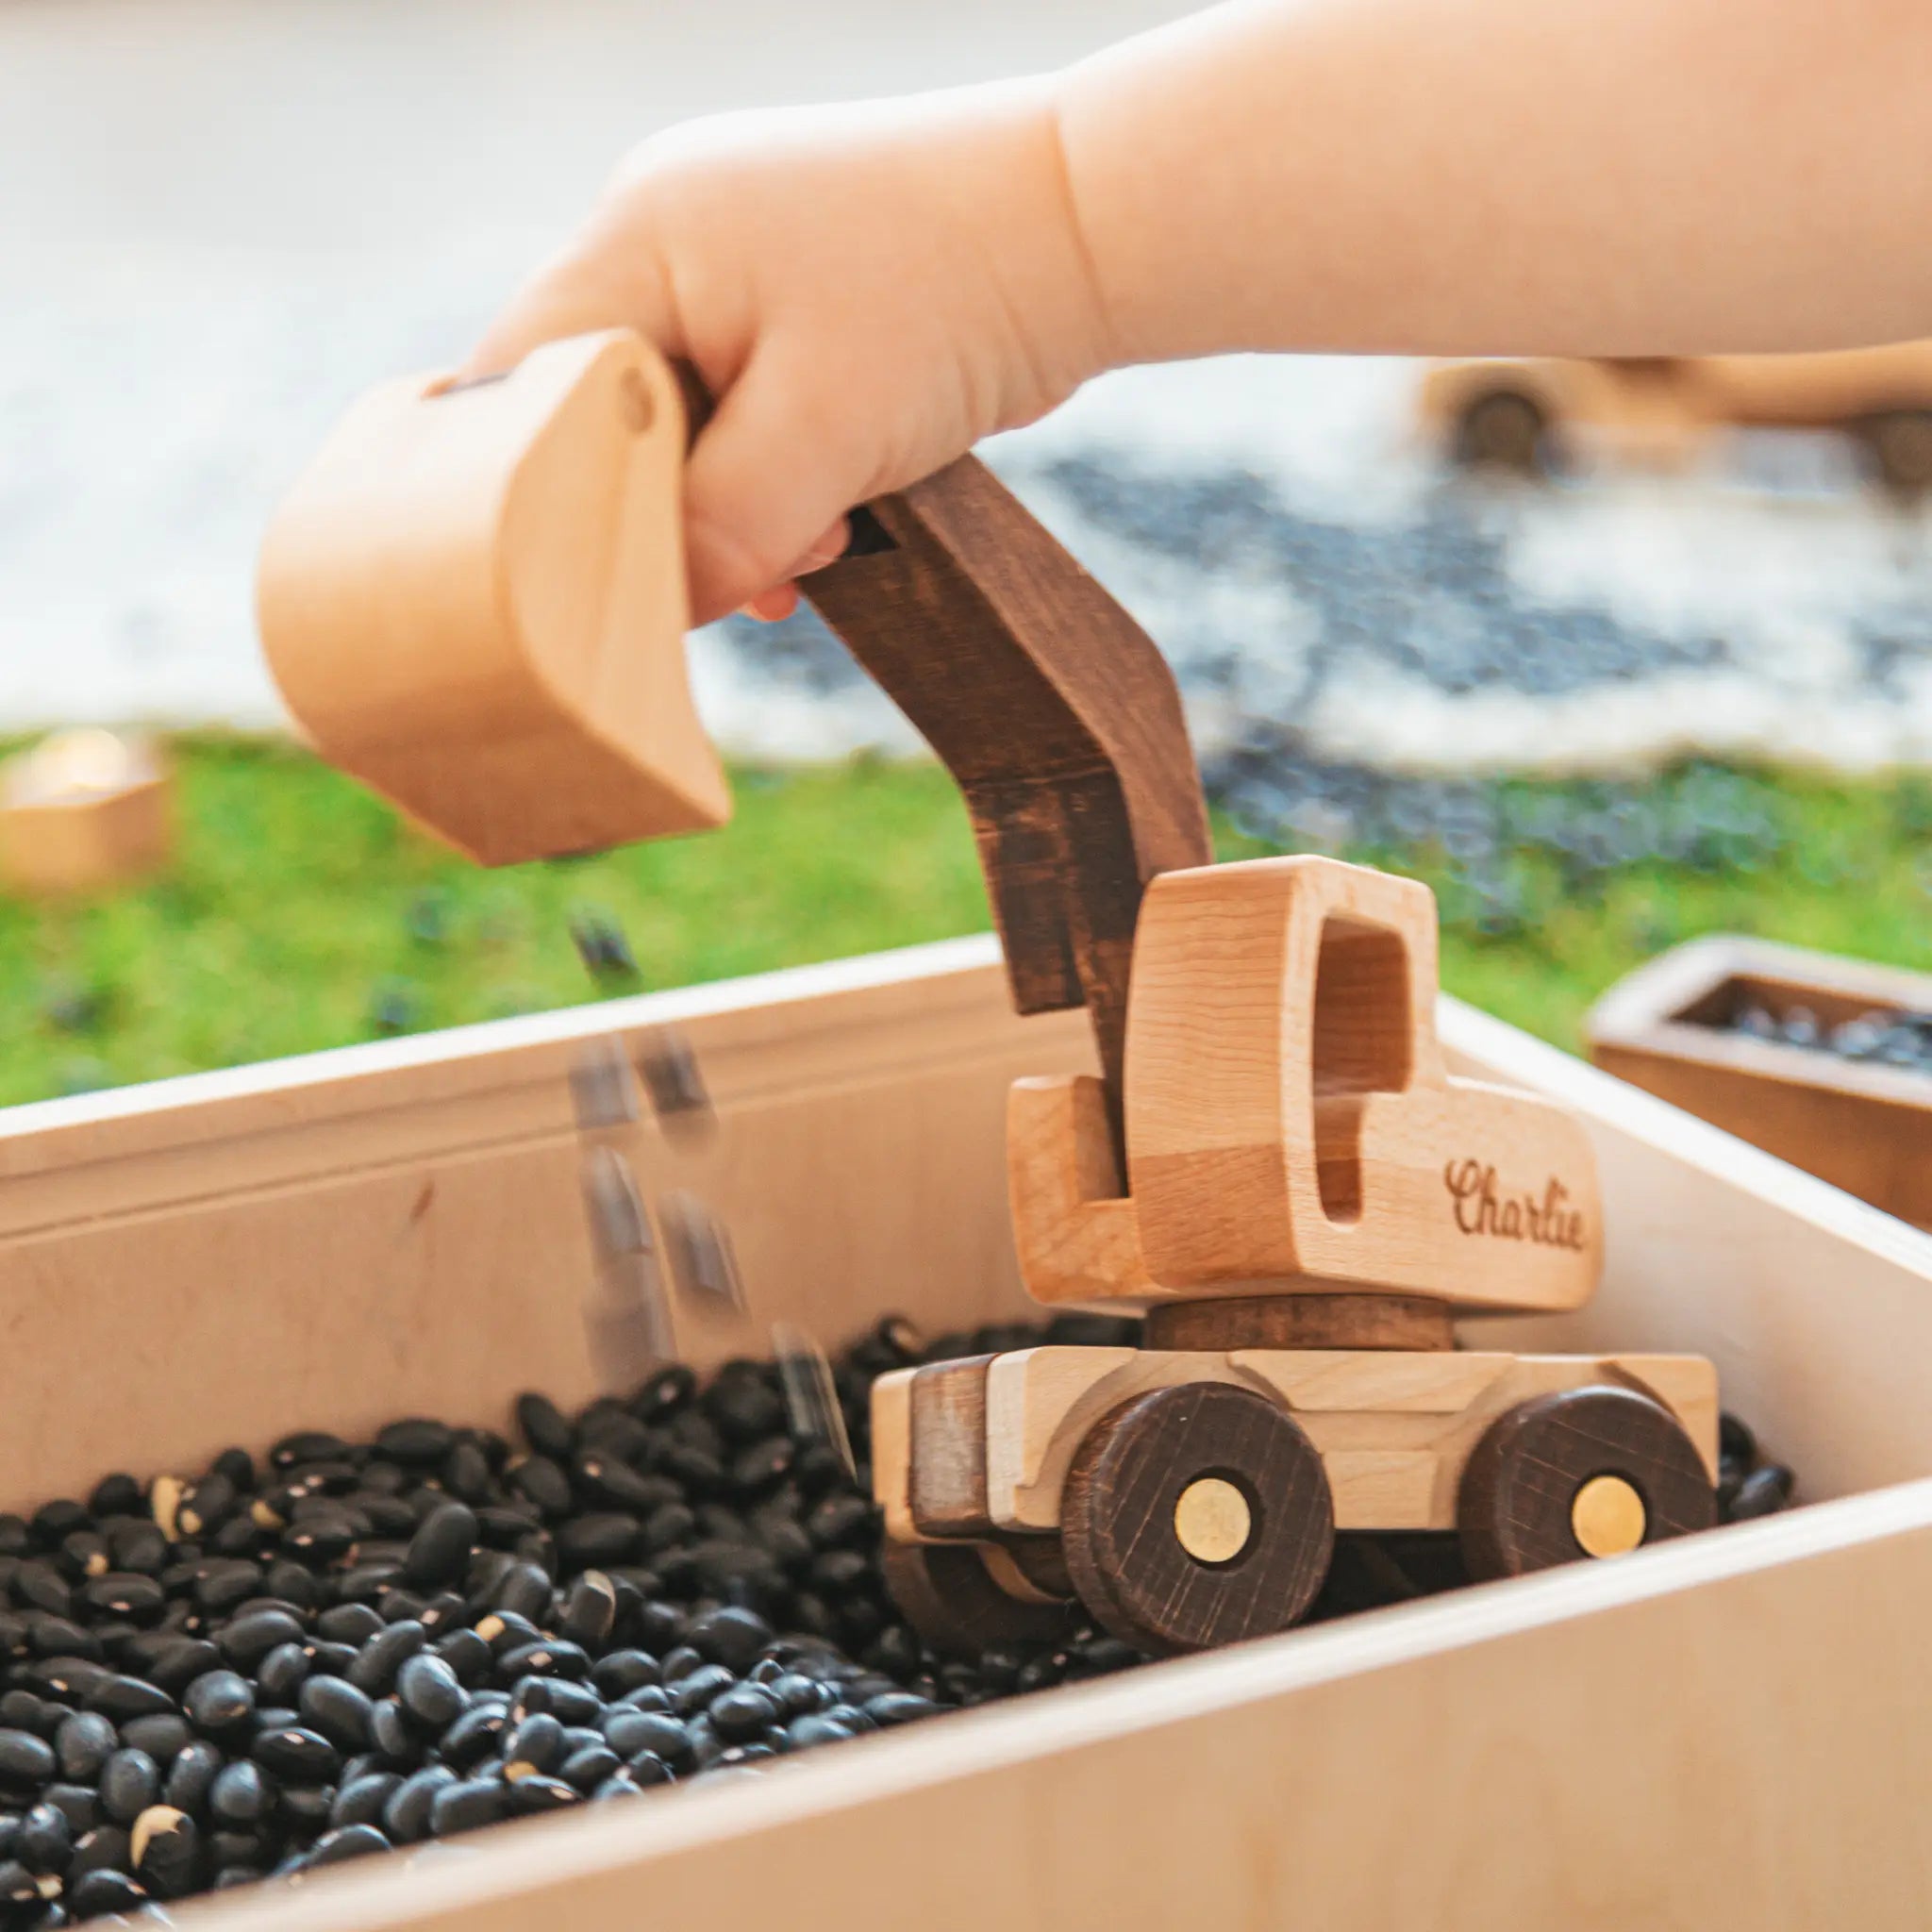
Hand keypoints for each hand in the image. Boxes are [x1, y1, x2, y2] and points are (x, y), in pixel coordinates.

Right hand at [464, 79, 1112, 624]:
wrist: (1085, 229)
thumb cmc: (955, 300)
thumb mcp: (825, 433)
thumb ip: (723, 527)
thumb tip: (657, 611)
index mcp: (639, 236)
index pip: (525, 384)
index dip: (543, 493)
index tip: (596, 581)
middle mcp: (666, 234)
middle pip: (603, 412)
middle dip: (670, 510)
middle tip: (747, 573)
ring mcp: (729, 263)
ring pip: (683, 423)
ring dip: (738, 507)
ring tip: (816, 546)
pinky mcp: (789, 303)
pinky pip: (744, 411)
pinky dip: (777, 478)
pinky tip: (830, 525)